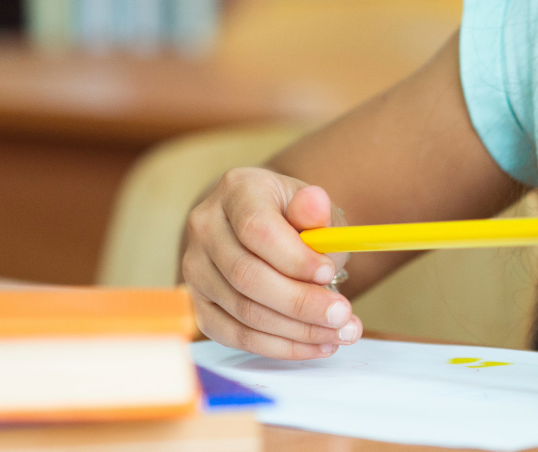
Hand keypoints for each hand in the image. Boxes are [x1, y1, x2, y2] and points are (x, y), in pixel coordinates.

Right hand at [182, 167, 362, 359]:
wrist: (266, 230)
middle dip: (301, 302)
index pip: (258, 230)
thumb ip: (315, 209)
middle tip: (343, 315)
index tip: (330, 273)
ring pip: (243, 311)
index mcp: (236, 191)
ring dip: (297, 330)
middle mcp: (205, 228)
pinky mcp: (198, 304)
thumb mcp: (311, 205)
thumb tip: (316, 204)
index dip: (294, 258)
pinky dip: (278, 346)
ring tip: (340, 332)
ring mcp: (195, 269)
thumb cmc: (294, 217)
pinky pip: (234, 335)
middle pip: (247, 276)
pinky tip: (314, 345)